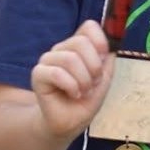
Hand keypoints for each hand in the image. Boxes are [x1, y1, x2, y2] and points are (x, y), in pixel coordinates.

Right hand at [30, 20, 113, 140]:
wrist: (70, 122)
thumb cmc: (85, 100)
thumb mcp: (104, 78)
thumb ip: (107, 60)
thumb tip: (110, 45)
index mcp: (77, 46)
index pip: (88, 27)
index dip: (100, 41)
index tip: (103, 60)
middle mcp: (61, 49)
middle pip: (81, 42)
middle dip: (93, 67)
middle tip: (92, 84)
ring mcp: (48, 60)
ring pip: (70, 59)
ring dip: (83, 81)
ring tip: (83, 92)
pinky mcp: (38, 74)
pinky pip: (57, 73)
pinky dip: (71, 87)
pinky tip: (73, 95)